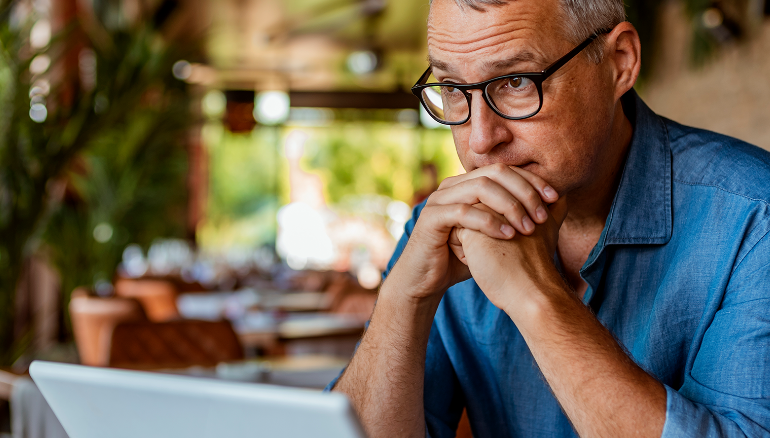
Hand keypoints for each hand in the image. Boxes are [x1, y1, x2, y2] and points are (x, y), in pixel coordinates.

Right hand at [388, 163, 558, 302]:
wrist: (426, 280)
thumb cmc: (462, 257)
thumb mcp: (494, 235)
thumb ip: (515, 218)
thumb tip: (555, 207)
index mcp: (467, 184)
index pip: (505, 170)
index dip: (531, 180)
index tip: (555, 198)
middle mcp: (453, 185)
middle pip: (495, 172)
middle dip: (524, 191)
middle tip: (543, 214)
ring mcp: (440, 199)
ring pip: (481, 188)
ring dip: (510, 205)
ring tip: (528, 227)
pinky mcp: (431, 218)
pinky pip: (463, 212)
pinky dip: (489, 222)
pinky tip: (508, 236)